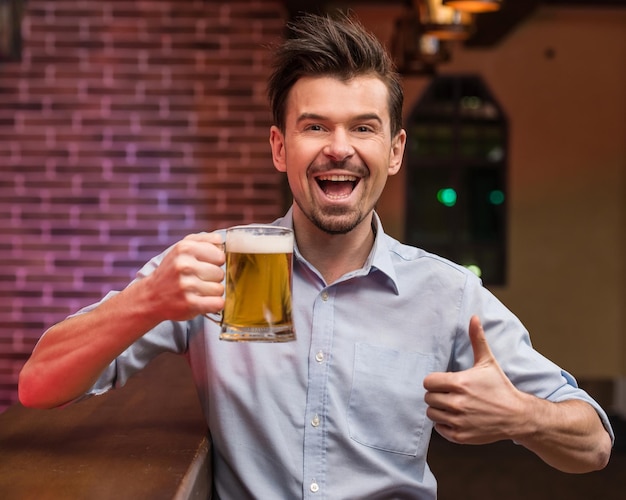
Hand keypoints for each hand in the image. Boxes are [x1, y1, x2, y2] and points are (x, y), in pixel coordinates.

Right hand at [143, 232, 225, 321]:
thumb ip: (204, 240)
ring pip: (220, 289)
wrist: (150, 296)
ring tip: (197, 291)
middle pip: (220, 273)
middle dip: (212, 278)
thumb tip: (220, 240)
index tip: (203, 266)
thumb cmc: (171, 271)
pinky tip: (203, 301)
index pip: (220, 255)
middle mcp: (185, 265)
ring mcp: (187, 285)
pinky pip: (218, 303)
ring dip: (212, 292)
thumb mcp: (182, 248)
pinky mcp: (189, 303)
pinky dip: (214, 304)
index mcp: (185, 248)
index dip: (214, 263)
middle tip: (197, 280)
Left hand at [423, 315, 525, 444]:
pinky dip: (444, 424)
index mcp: (459, 383)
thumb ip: (477, 339)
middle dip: (437, 395)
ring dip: (439, 409)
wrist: (517, 416)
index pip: (428, 382)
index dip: (435, 381)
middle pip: (428, 398)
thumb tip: (473, 317)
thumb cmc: (500, 387)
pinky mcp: (460, 436)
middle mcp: (457, 403)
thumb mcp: (488, 362)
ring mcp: (458, 421)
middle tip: (450, 394)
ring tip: (453, 405)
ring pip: (431, 413)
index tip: (444, 382)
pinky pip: (439, 429)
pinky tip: (456, 417)